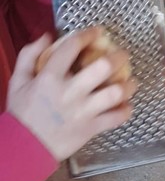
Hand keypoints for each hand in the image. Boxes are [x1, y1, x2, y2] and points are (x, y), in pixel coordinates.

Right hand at [7, 28, 135, 161]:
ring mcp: (82, 111)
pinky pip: (117, 118)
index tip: (98, 31)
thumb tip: (48, 35)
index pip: (72, 47)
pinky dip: (126, 110)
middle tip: (123, 55)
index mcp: (50, 78)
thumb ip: (29, 55)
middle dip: (118, 57)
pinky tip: (126, 105)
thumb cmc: (22, 112)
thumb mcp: (18, 81)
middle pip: (102, 67)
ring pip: (115, 93)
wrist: (23, 148)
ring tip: (130, 82)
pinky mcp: (91, 128)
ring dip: (128, 85)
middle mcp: (69, 92)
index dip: (88, 34)